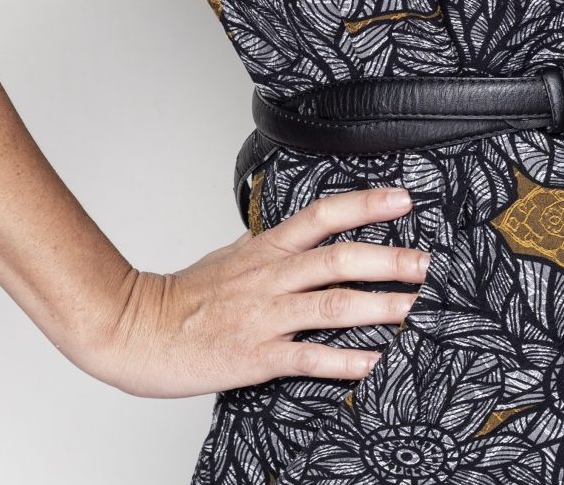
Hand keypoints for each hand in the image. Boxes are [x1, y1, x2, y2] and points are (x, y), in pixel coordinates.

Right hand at [72, 184, 430, 397]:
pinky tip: (374, 364)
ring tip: (415, 309)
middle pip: (339, 258)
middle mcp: (271, 277)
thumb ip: (266, 245)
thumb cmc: (182, 296)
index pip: (323, 215)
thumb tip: (294, 232)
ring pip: (332, 304)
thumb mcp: (228, 255)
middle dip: (388, 259)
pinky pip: (310, 356)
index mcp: (266, 249)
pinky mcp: (257, 356)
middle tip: (425, 263)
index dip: (366, 205)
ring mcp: (266, 316)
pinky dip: (345, 361)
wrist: (137, 330)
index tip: (403, 200)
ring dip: (379, 306)